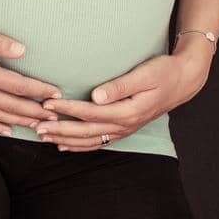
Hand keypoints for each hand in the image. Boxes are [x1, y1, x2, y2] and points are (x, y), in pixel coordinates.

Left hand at [35, 49, 211, 150]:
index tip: (47, 104)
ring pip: (90, 140)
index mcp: (127, 111)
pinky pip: (98, 142)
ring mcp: (124, 130)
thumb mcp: (144, 75)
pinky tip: (64, 145)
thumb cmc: (162, 72)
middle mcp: (124, 125)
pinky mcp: (123, 129)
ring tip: (43, 136)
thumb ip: (119, 86)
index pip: (90, 112)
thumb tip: (96, 95)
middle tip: (36, 126)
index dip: (67, 109)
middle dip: (59, 129)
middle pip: (86, 131)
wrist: (182, 81)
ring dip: (66, 139)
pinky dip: (80, 146)